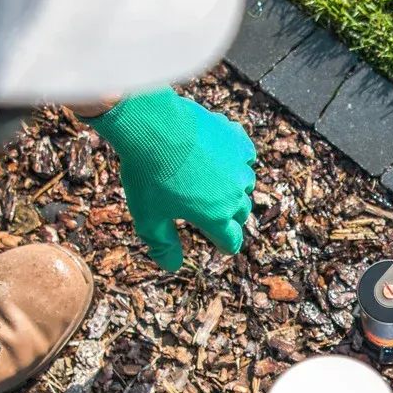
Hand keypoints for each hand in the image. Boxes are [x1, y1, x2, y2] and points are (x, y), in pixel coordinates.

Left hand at [85, 88, 256, 270]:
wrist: (152, 125)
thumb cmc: (147, 175)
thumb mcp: (148, 219)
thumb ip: (163, 246)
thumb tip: (172, 267)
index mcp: (216, 217)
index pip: (231, 240)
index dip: (223, 245)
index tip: (218, 243)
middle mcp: (234, 194)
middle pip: (240, 213)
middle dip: (228, 216)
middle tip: (210, 212)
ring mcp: (238, 165)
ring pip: (245, 184)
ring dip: (233, 187)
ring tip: (213, 182)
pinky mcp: (236, 139)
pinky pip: (246, 154)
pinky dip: (237, 159)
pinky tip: (222, 157)